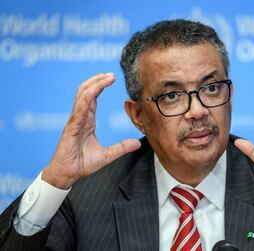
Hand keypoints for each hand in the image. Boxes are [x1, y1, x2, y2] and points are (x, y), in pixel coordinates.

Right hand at [42, 73, 140, 188]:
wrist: (68, 174)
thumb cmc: (82, 163)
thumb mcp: (107, 155)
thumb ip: (121, 147)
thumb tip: (137, 143)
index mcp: (87, 121)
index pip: (93, 97)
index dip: (100, 86)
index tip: (112, 78)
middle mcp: (81, 117)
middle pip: (87, 91)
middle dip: (98, 80)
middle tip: (111, 74)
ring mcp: (75, 120)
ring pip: (83, 95)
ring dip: (95, 83)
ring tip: (107, 76)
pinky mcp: (72, 126)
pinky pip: (80, 108)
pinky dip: (87, 97)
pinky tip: (96, 90)